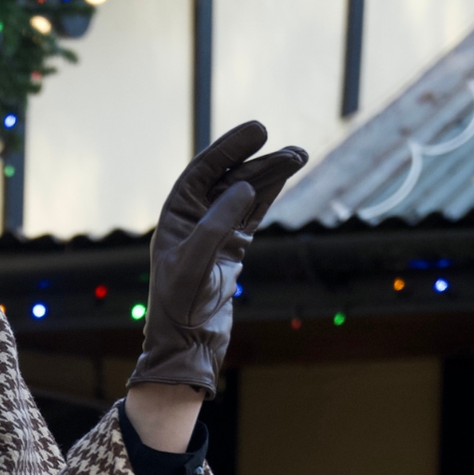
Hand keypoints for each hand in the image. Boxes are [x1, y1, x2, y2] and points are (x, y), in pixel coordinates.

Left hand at [127, 121, 307, 397]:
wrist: (187, 344)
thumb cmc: (180, 306)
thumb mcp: (194, 263)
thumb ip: (216, 224)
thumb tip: (242, 186)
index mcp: (174, 217)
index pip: (202, 171)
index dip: (229, 148)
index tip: (259, 130)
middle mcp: (192, 220)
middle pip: (229, 179)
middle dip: (260, 162)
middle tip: (294, 151)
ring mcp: (214, 233)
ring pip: (246, 195)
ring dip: (271, 176)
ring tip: (299, 157)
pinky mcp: (231, 249)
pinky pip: (253, 214)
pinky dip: (270, 195)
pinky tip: (287, 176)